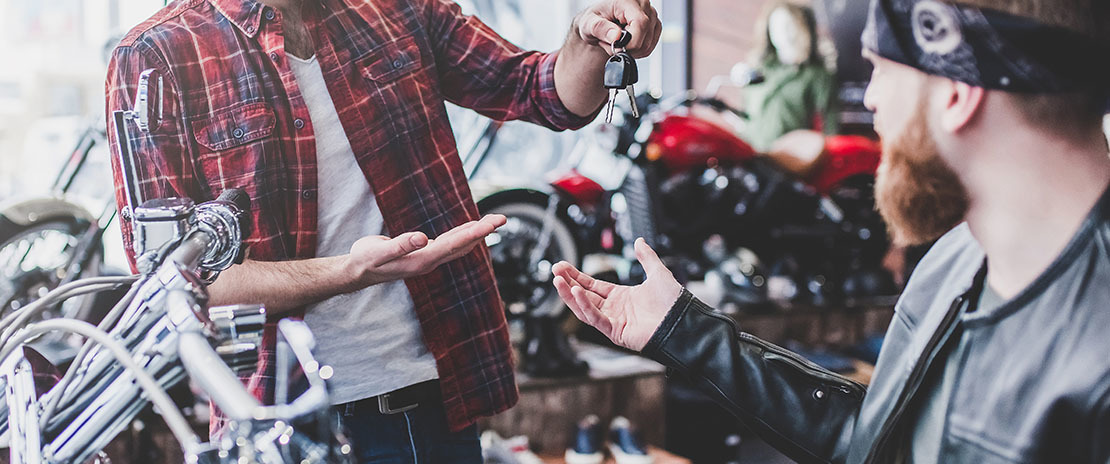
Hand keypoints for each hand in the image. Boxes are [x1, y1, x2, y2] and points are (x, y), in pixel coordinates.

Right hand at [344, 214, 506, 288]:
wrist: (358, 272)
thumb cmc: (366, 260)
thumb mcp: (379, 251)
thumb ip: (400, 245)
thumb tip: (423, 238)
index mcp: (423, 260)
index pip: (455, 245)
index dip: (475, 232)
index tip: (492, 223)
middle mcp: (430, 261)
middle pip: (463, 245)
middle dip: (483, 231)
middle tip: (502, 217)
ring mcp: (428, 258)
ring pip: (459, 245)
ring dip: (476, 233)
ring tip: (493, 221)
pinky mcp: (424, 254)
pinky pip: (450, 244)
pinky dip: (463, 234)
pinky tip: (469, 229)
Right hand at [552, 238, 681, 350]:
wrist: (684, 321)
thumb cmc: (674, 303)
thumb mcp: (658, 272)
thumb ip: (646, 257)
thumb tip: (639, 241)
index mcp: (622, 297)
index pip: (592, 285)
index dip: (576, 276)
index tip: (562, 266)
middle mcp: (615, 309)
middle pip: (584, 295)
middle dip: (568, 283)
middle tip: (554, 270)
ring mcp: (614, 321)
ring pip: (584, 308)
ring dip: (569, 295)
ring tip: (557, 280)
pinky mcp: (616, 331)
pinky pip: (595, 318)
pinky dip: (585, 305)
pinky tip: (576, 291)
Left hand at [572, 0, 661, 58]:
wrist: (596, 23)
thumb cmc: (593, 20)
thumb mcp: (588, 24)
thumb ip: (600, 29)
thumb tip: (616, 36)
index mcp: (627, 1)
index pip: (641, 22)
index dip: (631, 41)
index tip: (617, 47)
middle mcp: (642, 5)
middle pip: (646, 35)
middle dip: (628, 47)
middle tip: (612, 44)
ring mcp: (650, 15)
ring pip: (648, 43)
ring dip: (631, 50)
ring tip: (617, 42)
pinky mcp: (654, 25)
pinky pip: (650, 46)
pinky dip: (637, 51)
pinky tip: (626, 43)